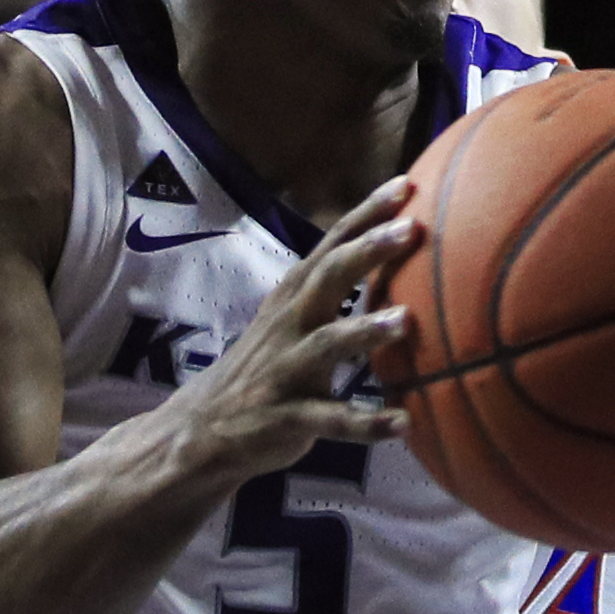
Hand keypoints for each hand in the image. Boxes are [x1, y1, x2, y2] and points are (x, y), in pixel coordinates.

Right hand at [167, 179, 417, 484]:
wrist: (202, 429)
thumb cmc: (265, 366)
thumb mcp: (289, 320)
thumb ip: (330, 291)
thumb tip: (388, 257)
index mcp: (294, 297)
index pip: (332, 244)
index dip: (366, 214)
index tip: (405, 184)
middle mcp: (289, 324)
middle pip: (328, 277)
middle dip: (368, 251)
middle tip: (412, 229)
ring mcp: (285, 370)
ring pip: (327, 345)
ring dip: (366, 331)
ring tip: (407, 321)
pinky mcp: (286, 418)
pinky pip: (330, 421)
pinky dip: (366, 422)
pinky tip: (404, 424)